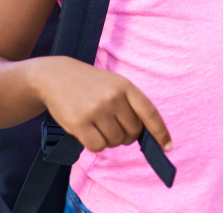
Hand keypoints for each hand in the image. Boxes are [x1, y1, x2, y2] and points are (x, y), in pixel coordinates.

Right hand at [31, 56, 171, 152]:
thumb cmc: (90, 84)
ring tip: (97, 124)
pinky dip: (95, 144)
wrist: (55, 76)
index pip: (150, 113)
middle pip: (132, 132)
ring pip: (115, 141)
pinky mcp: (79, 122)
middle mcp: (113, 98)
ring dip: (109, 139)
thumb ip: (130, 105)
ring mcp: (96, 110)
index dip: (160, 132)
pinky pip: (97, 146)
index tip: (167, 147)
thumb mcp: (114, 85)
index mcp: (126, 86)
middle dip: (126, 135)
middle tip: (113, 126)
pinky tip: (87, 131)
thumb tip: (145, 135)